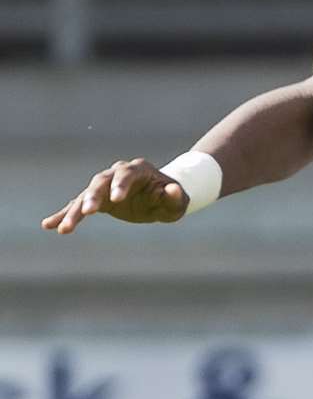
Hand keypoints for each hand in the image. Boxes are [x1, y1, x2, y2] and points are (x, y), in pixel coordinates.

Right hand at [41, 158, 189, 233]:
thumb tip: (172, 189)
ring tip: (64, 228)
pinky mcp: (97, 199)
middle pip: (101, 182)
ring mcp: (105, 186)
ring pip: (86, 194)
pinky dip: (65, 214)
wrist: (162, 198)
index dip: (120, 185)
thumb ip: (175, 196)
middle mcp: (117, 173)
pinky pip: (78, 205)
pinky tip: (48, 225)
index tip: (116, 200)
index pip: (126, 174)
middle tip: (88, 211)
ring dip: (75, 211)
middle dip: (94, 196)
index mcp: (138, 170)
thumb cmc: (172, 198)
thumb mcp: (178, 201)